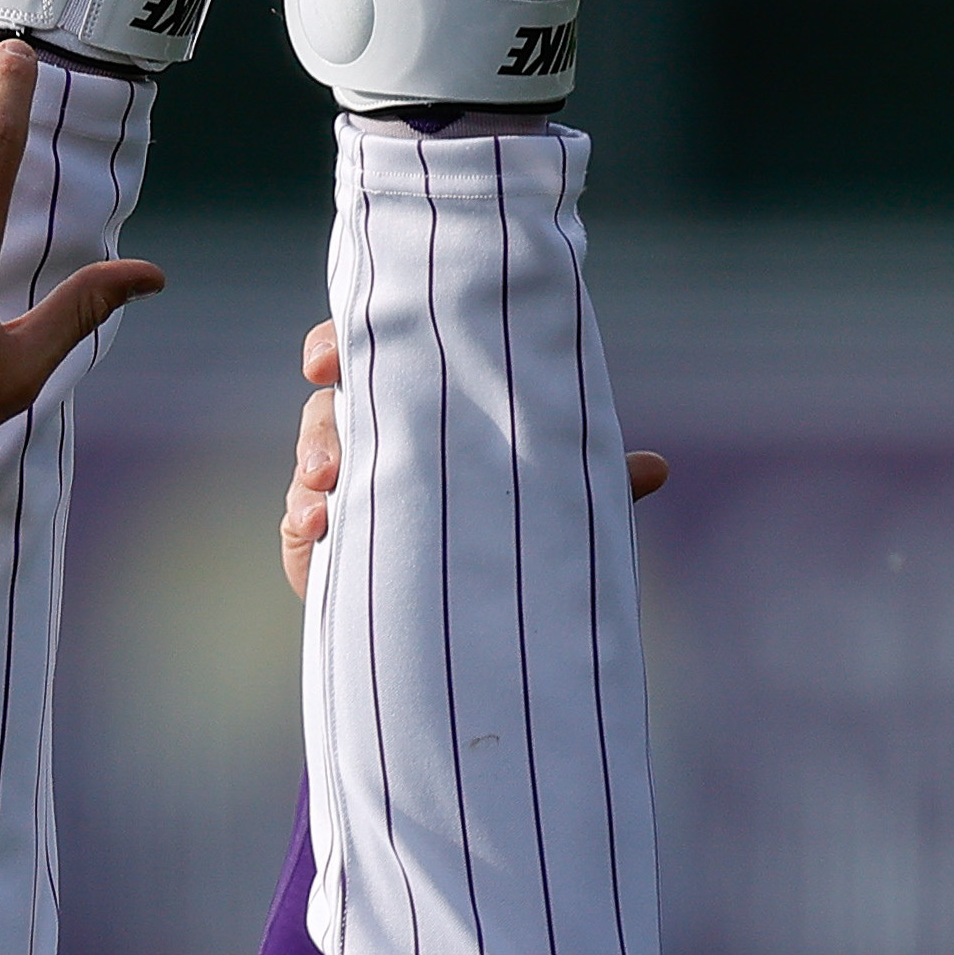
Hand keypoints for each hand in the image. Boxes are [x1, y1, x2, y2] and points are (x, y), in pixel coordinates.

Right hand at [280, 319, 671, 598]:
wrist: (466, 616)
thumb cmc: (507, 532)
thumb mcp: (549, 501)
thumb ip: (588, 479)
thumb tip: (656, 468)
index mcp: (424, 403)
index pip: (381, 350)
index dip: (350, 337)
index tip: (333, 352)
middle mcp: (373, 432)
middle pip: (333, 394)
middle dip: (325, 392)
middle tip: (326, 392)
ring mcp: (336, 484)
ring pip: (312, 450)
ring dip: (315, 458)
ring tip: (328, 482)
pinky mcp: (312, 536)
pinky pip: (298, 515)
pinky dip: (303, 516)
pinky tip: (317, 526)